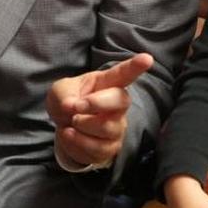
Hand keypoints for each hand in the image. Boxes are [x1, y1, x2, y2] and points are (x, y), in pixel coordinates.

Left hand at [46, 53, 152, 167]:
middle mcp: (117, 105)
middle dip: (95, 103)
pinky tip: (69, 134)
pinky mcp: (111, 147)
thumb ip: (65, 94)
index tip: (147, 59)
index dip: (135, 67)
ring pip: (107, 127)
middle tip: (75, 107)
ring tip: (71, 122)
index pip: (124, 74)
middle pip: (120, 101)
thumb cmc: (67, 102)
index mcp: (106, 84)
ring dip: (82, 125)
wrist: (64, 128)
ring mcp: (117, 126)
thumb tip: (72, 106)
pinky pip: (98, 148)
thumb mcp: (60, 91)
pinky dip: (77, 142)